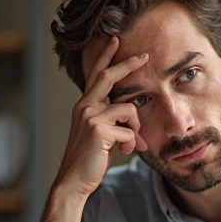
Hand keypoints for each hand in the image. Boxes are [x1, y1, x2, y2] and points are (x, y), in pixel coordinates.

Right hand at [54, 36, 149, 198]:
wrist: (74, 181)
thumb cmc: (90, 160)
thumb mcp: (104, 137)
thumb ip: (117, 126)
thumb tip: (138, 129)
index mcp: (85, 106)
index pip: (96, 75)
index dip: (106, 57)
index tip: (115, 40)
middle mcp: (85, 107)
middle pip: (108, 77)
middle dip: (128, 64)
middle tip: (145, 56)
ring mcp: (90, 116)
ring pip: (129, 109)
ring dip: (135, 128)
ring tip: (129, 145)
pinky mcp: (98, 129)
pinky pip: (129, 130)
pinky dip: (131, 143)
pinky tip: (123, 152)